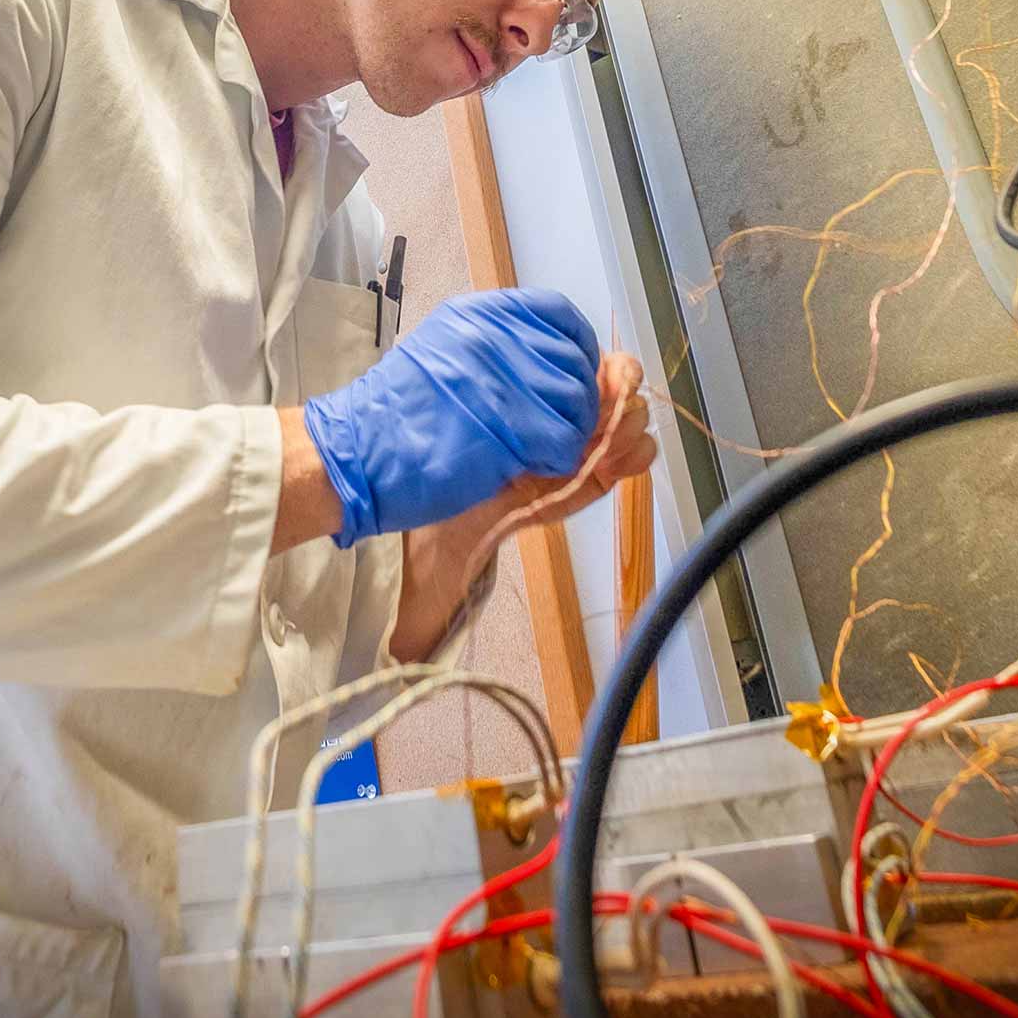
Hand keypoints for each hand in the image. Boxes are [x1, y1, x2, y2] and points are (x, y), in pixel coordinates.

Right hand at [301, 288, 600, 546]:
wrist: (354, 456)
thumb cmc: (394, 418)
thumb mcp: (442, 352)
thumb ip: (496, 349)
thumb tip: (555, 364)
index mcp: (477, 315)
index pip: (559, 313)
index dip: (578, 346)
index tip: (573, 373)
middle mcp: (493, 337)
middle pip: (575, 361)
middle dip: (575, 400)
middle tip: (552, 426)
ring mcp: (501, 379)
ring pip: (577, 402)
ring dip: (567, 432)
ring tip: (536, 448)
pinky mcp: (508, 426)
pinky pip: (565, 442)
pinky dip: (557, 459)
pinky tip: (530, 464)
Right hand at [393, 354, 655, 659]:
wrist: (383, 473)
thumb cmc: (418, 519)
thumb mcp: (429, 575)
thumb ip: (425, 619)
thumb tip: (404, 662)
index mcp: (538, 499)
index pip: (594, 483)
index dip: (622, 466)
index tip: (634, 450)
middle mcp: (547, 462)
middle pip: (609, 440)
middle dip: (625, 422)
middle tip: (624, 402)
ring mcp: (540, 423)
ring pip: (597, 406)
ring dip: (616, 390)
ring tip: (616, 373)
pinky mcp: (527, 392)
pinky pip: (569, 380)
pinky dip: (586, 367)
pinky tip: (591, 356)